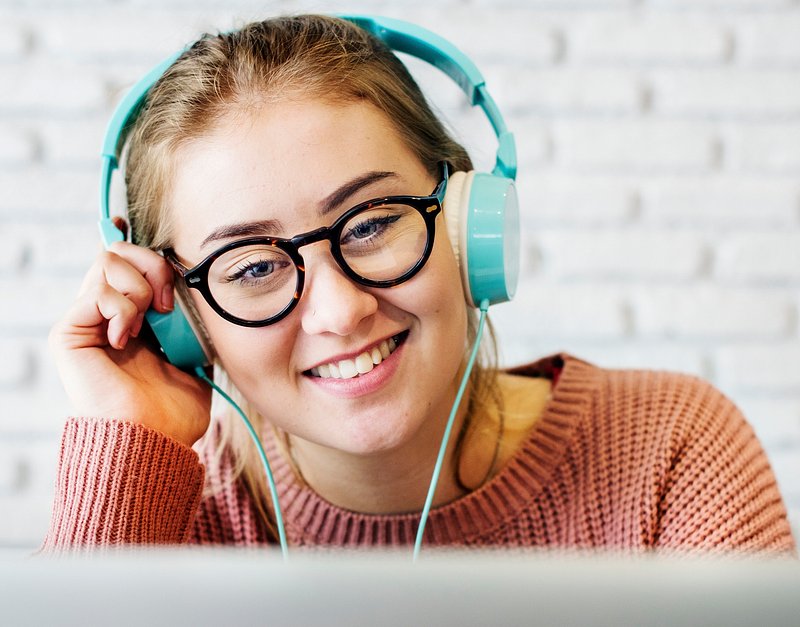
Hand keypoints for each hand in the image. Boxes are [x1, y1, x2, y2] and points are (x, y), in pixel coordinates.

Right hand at [49, 241, 210, 447]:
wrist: (154, 438)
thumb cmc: (174, 406)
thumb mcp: (193, 353)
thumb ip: (189, 320)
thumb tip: (195, 286)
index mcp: (131, 316)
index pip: (122, 261)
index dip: (129, 239)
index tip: (130, 224)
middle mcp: (104, 314)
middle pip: (116, 252)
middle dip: (152, 266)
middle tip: (170, 304)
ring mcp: (85, 321)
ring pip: (107, 262)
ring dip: (141, 288)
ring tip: (150, 324)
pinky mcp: (68, 333)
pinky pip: (97, 293)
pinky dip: (122, 310)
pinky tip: (127, 338)